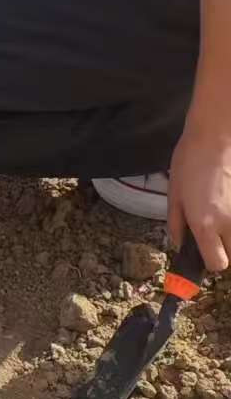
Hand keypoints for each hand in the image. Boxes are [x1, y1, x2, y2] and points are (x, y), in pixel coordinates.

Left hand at [168, 119, 230, 272]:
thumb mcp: (174, 193)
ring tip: (223, 214)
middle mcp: (229, 224)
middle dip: (225, 249)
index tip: (205, 249)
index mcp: (205, 225)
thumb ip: (176, 224)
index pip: (217, 264)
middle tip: (215, 232)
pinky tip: (230, 202)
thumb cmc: (190, 160)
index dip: (210, 260)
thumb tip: (179, 244)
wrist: (217, 133)